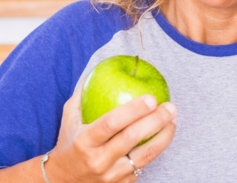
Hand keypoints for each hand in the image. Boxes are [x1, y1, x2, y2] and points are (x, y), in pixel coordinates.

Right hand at [45, 76, 176, 182]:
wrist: (63, 180)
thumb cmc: (70, 141)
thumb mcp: (70, 116)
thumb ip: (83, 92)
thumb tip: (99, 65)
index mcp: (84, 141)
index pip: (111, 123)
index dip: (133, 110)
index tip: (151, 98)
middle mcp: (98, 160)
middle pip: (132, 138)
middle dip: (156, 121)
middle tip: (170, 107)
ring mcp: (111, 176)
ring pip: (144, 156)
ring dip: (164, 137)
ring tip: (173, 121)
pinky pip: (144, 166)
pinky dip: (157, 150)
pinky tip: (165, 135)